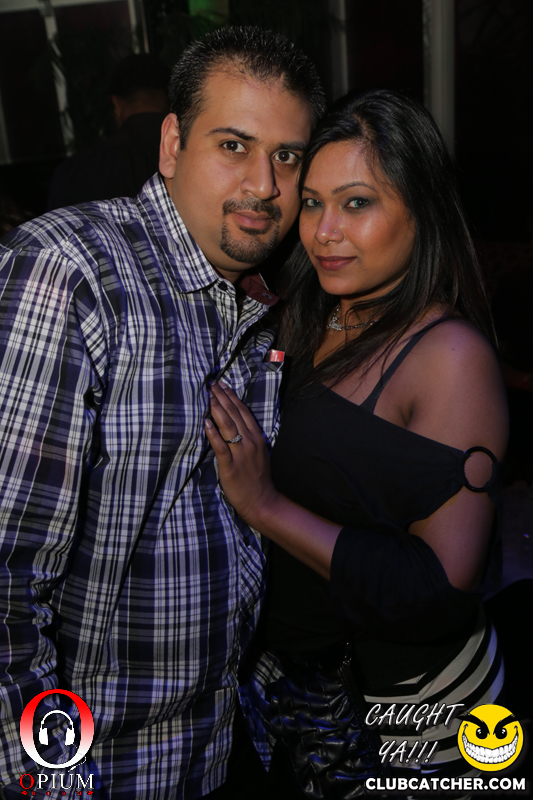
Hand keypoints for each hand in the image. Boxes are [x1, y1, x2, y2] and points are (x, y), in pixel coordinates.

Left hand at [204, 383, 278, 526]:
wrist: (261, 500)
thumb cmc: (257, 477)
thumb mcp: (258, 452)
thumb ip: (248, 438)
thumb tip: (234, 423)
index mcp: (256, 437)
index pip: (243, 411)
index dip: (231, 397)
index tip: (222, 385)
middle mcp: (250, 441)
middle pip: (234, 414)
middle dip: (222, 397)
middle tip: (211, 384)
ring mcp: (241, 453)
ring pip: (228, 426)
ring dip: (217, 409)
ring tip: (208, 397)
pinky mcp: (231, 466)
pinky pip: (221, 446)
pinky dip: (213, 434)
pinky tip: (206, 423)